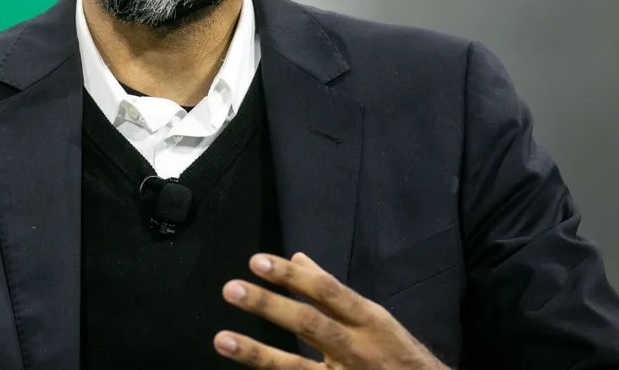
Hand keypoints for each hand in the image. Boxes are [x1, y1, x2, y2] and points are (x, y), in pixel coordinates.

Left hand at [215, 252, 446, 368]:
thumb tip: (297, 258)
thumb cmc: (396, 353)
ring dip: (257, 353)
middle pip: (309, 324)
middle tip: (231, 289)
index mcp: (369, 320)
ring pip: (297, 367)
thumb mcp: (374, 317)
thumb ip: (333, 293)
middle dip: (269, 306)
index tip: (257, 262)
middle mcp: (358, 349)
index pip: (327, 291)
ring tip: (222, 339)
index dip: (291, 277)